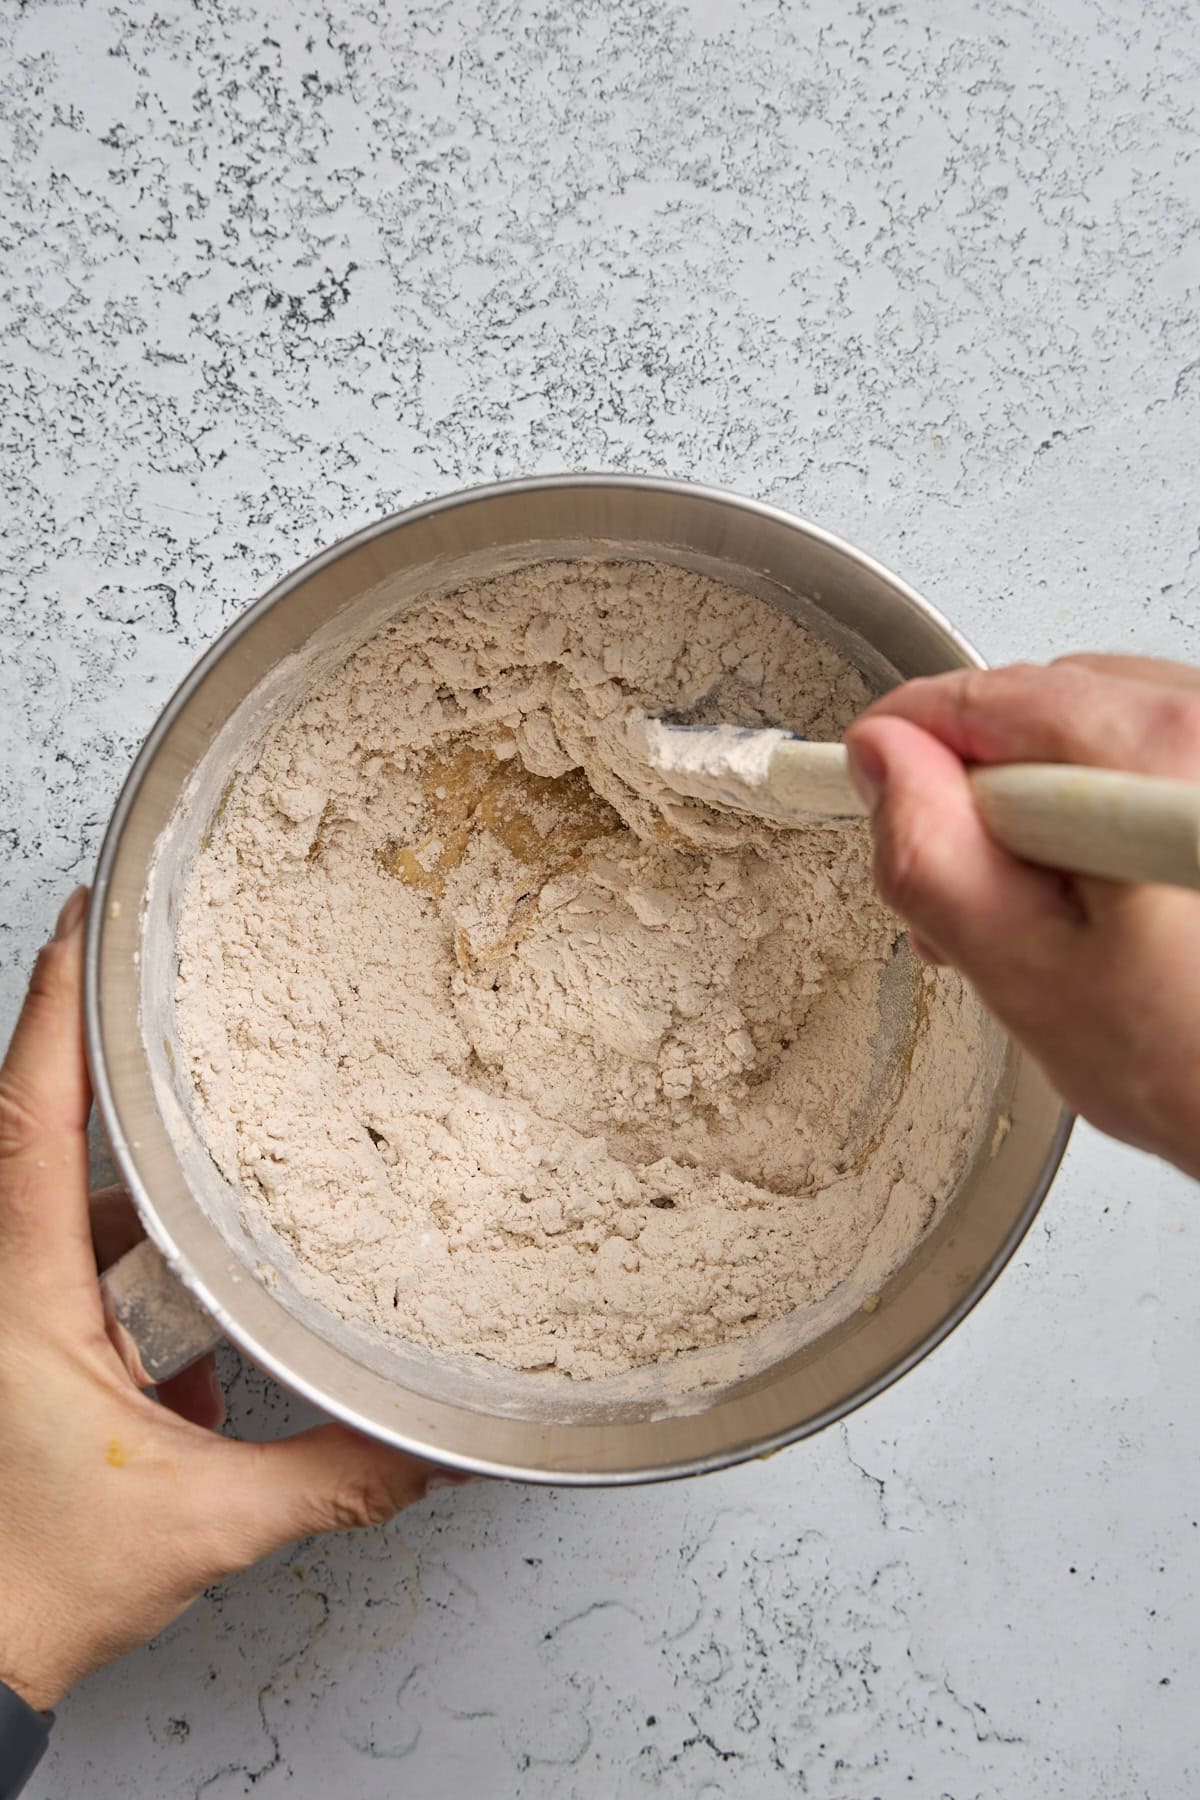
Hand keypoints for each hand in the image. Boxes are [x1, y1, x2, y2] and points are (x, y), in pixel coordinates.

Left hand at [0, 889, 461, 1711]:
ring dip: (123, 1162)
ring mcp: (9, 1313)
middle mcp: (4, 1286)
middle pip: (36, 1125)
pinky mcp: (24, 1343)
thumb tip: (439, 1444)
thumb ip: (338, 1476)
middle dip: (96, 1051)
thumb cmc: (38, 1586)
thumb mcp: (207, 1520)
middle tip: (154, 980)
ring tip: (195, 1116)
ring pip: (59, 1197)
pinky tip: (186, 1271)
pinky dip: (124, 1238)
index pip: (30, 1117)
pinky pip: (70, 1254)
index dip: (53, 1009)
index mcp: (24, 1296)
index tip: (84, 925)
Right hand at [845, 655, 1199, 1179]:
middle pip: (1046, 707)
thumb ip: (934, 857)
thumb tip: (881, 759)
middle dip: (987, 794)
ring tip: (1058, 919)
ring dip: (1052, 810)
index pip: (986, 697)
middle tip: (977, 902)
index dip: (907, 743)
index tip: (868, 780)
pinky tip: (1118, 901)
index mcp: (1156, 755)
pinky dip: (1112, 817)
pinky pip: (1157, 759)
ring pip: (1101, 730)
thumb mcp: (1027, 975)